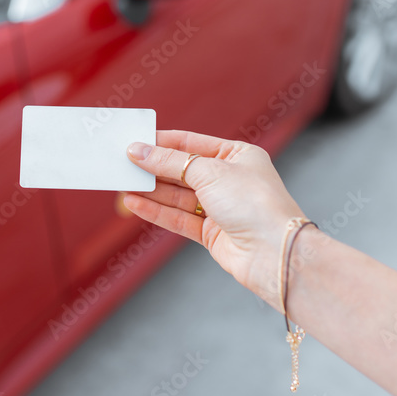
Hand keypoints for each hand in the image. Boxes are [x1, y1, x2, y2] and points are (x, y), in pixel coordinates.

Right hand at [125, 130, 305, 307]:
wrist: (274, 253)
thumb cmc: (254, 203)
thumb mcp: (208, 172)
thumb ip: (169, 162)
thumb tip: (138, 150)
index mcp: (237, 156)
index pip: (191, 143)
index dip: (161, 142)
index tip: (133, 141)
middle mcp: (229, 180)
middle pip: (182, 170)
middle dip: (153, 168)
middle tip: (122, 163)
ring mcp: (221, 208)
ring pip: (177, 195)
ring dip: (150, 190)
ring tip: (122, 183)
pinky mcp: (212, 233)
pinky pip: (178, 218)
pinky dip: (155, 210)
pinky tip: (134, 203)